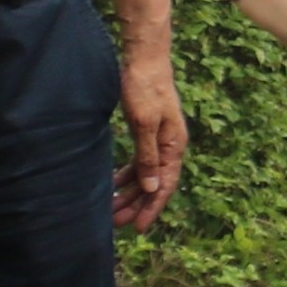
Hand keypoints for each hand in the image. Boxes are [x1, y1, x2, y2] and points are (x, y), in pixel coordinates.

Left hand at [112, 49, 189, 231]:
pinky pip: (139, 162)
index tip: (138, 228)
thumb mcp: (145, 123)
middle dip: (136, 205)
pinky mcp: (146, 132)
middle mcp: (169, 146)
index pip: (165, 185)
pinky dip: (127, 175)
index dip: (152, 208)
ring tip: (112, 209)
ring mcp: (158, 139)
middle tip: (117, 223)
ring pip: (145, 175)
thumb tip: (153, 187)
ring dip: (130, 193)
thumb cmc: (145, 88)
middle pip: (154, 184)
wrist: (144, 58)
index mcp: (173, 146)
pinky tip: (113, 185)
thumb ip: (149, 156)